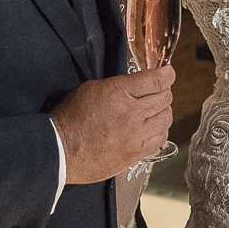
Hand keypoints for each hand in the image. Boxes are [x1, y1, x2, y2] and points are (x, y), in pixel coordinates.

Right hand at [49, 66, 174, 183]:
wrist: (60, 151)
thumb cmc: (71, 118)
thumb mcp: (93, 88)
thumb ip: (121, 84)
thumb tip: (140, 84)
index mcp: (120, 94)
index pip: (158, 80)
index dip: (167, 74)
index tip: (167, 73)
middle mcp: (133, 115)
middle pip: (165, 98)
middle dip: (163, 91)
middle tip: (157, 91)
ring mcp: (136, 137)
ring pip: (167, 119)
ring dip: (163, 112)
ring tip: (154, 110)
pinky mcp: (135, 155)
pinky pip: (160, 140)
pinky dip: (159, 131)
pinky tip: (151, 128)